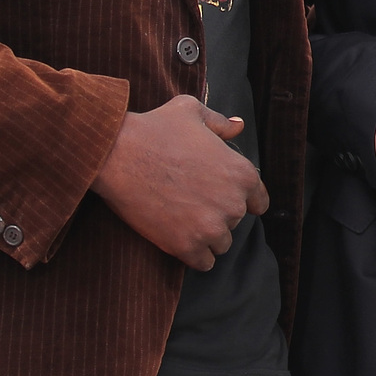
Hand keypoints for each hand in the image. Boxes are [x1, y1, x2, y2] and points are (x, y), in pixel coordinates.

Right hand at [90, 96, 266, 269]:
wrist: (117, 153)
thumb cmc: (155, 128)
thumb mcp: (192, 112)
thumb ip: (220, 122)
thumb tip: (238, 125)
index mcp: (242, 173)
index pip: (258, 201)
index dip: (242, 200)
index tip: (222, 199)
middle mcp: (233, 203)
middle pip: (235, 221)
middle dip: (217, 214)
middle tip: (191, 201)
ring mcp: (210, 228)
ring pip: (220, 244)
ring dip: (206, 236)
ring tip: (183, 219)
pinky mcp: (186, 246)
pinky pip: (203, 263)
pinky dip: (194, 255)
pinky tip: (179, 239)